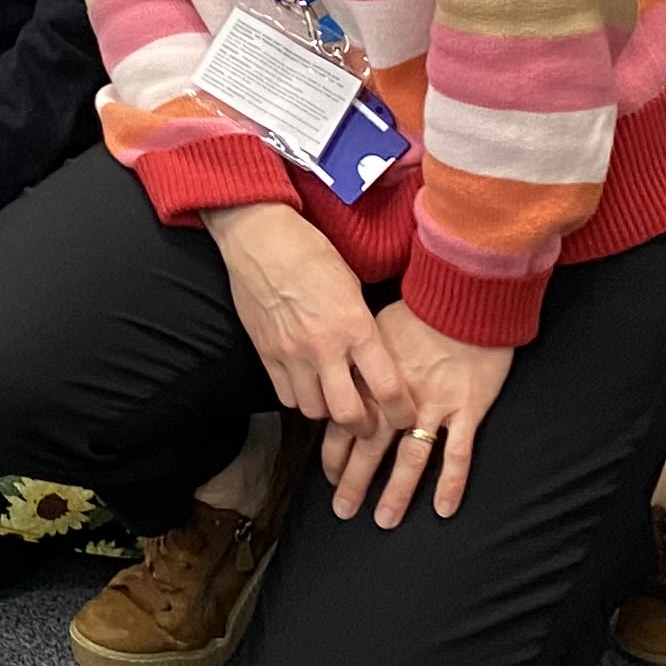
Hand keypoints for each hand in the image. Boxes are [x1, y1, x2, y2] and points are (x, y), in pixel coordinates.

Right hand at [206, 200, 410, 454]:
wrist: (258, 237)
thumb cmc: (310, 252)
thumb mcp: (352, 286)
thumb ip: (363, 328)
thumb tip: (374, 359)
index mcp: (354, 326)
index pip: (388, 388)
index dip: (403, 413)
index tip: (406, 417)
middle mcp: (324, 347)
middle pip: (348, 415)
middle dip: (364, 427)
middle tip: (370, 422)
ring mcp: (291, 353)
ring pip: (314, 410)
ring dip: (328, 409)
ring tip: (335, 397)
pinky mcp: (266, 353)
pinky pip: (285, 396)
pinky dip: (300, 397)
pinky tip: (307, 383)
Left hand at [325, 304, 513, 525]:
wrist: (465, 297)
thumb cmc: (420, 310)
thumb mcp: (375, 329)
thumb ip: (360, 361)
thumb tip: (339, 377)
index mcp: (373, 378)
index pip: (345, 423)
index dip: (335, 453)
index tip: (328, 476)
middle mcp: (398, 396)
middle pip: (371, 447)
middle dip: (355, 482)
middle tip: (343, 510)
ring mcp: (434, 405)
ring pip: (411, 458)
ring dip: (396, 492)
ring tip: (384, 520)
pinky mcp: (467, 409)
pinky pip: (459, 453)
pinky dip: (451, 483)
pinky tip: (444, 509)